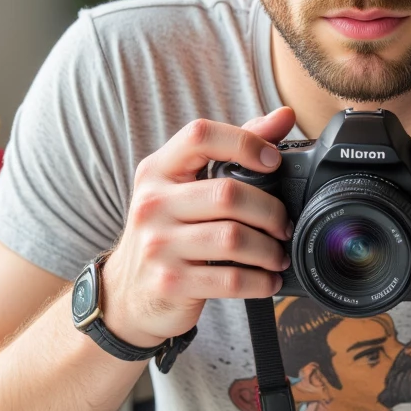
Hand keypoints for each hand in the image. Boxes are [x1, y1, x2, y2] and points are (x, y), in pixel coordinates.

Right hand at [100, 107, 294, 345]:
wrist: (127, 294)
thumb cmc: (167, 232)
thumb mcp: (184, 188)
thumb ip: (231, 150)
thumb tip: (283, 117)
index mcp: (157, 171)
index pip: (200, 136)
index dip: (244, 142)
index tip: (273, 160)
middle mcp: (152, 204)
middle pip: (229, 194)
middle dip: (271, 212)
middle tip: (284, 225)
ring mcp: (158, 245)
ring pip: (234, 238)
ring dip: (269, 250)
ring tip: (277, 255)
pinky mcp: (170, 283)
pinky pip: (230, 279)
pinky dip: (260, 281)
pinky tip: (268, 280)